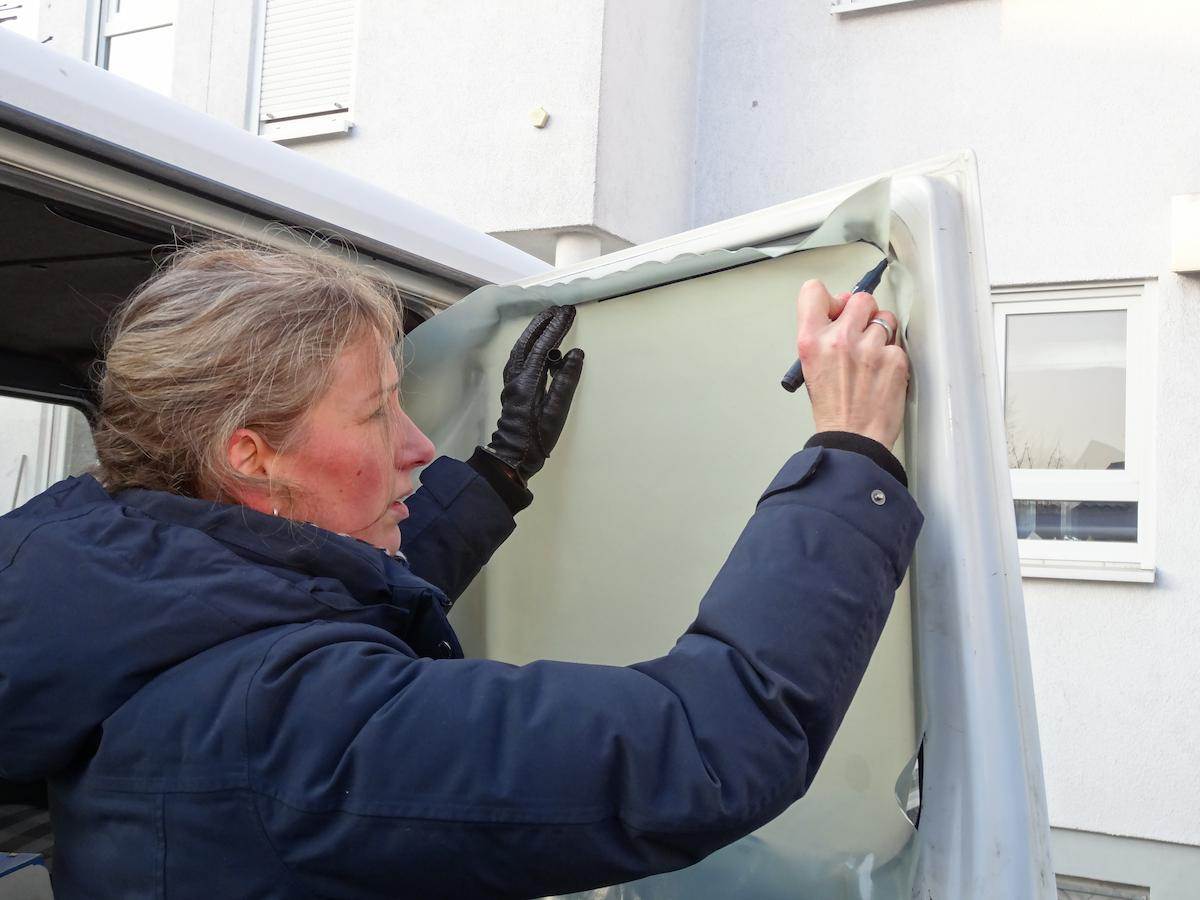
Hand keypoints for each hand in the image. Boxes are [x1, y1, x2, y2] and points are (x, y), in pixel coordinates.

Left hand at [484, 305, 584, 483]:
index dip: (556, 328)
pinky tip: (537, 344)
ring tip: (549, 319)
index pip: (542, 347)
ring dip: (534, 331)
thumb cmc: (536, 439)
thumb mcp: (557, 413)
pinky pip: (519, 357)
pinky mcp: (512, 388)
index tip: (568, 313)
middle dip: (543, 323)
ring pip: (521, 348)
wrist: (512, 457)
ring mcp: (511, 382)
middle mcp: (516, 377)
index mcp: (527, 382)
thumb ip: (565, 382)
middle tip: (558, 309)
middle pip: (527, 342)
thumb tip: (575, 354)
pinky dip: (529, 344)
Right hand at [795, 279, 907, 448]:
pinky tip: (882, 373)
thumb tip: (843, 309)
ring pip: (885, 317)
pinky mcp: (894, 358)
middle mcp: (839, 339)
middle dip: (863, 313)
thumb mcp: (811, 366)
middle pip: (860, 298)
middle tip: (860, 334)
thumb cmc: (832, 407)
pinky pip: (897, 342)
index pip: (814, 291)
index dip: (829, 299)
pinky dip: (893, 355)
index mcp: (811, 340)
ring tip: (872, 358)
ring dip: (881, 333)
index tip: (836, 309)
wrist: (852, 437)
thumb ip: (823, 334)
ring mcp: (869, 347)